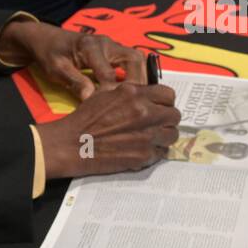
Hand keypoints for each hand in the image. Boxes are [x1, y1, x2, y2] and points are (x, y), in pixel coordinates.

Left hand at [0, 20, 146, 99]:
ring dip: (141, 78)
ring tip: (138, 98)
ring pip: (137, 59)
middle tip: (136, 102)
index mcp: (90, 46)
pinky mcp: (115, 51)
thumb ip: (74, 82)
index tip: (109, 109)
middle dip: (137, 82)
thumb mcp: (56, 69)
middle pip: (134, 59)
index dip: (110, 92)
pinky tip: (133, 91)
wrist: (47, 38)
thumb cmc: (50, 53)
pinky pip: (132, 62)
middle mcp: (107, 42)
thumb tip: (90, 98)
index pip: (108, 73)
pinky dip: (136, 75)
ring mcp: (113, 45)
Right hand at [36, 82, 180, 178]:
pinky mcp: (144, 155)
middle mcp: (145, 112)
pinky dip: (155, 152)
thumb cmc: (86, 118)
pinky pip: (162, 152)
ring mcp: (146, 135)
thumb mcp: (106, 93)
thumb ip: (131, 92)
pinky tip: (142, 150)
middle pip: (175, 115)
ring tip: (151, 138)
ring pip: (172, 135)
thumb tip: (148, 95)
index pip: (168, 94)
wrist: (72, 144)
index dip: (165, 102)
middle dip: (167, 120)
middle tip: (156, 124)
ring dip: (164, 136)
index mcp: (135, 94)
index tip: (160, 107)